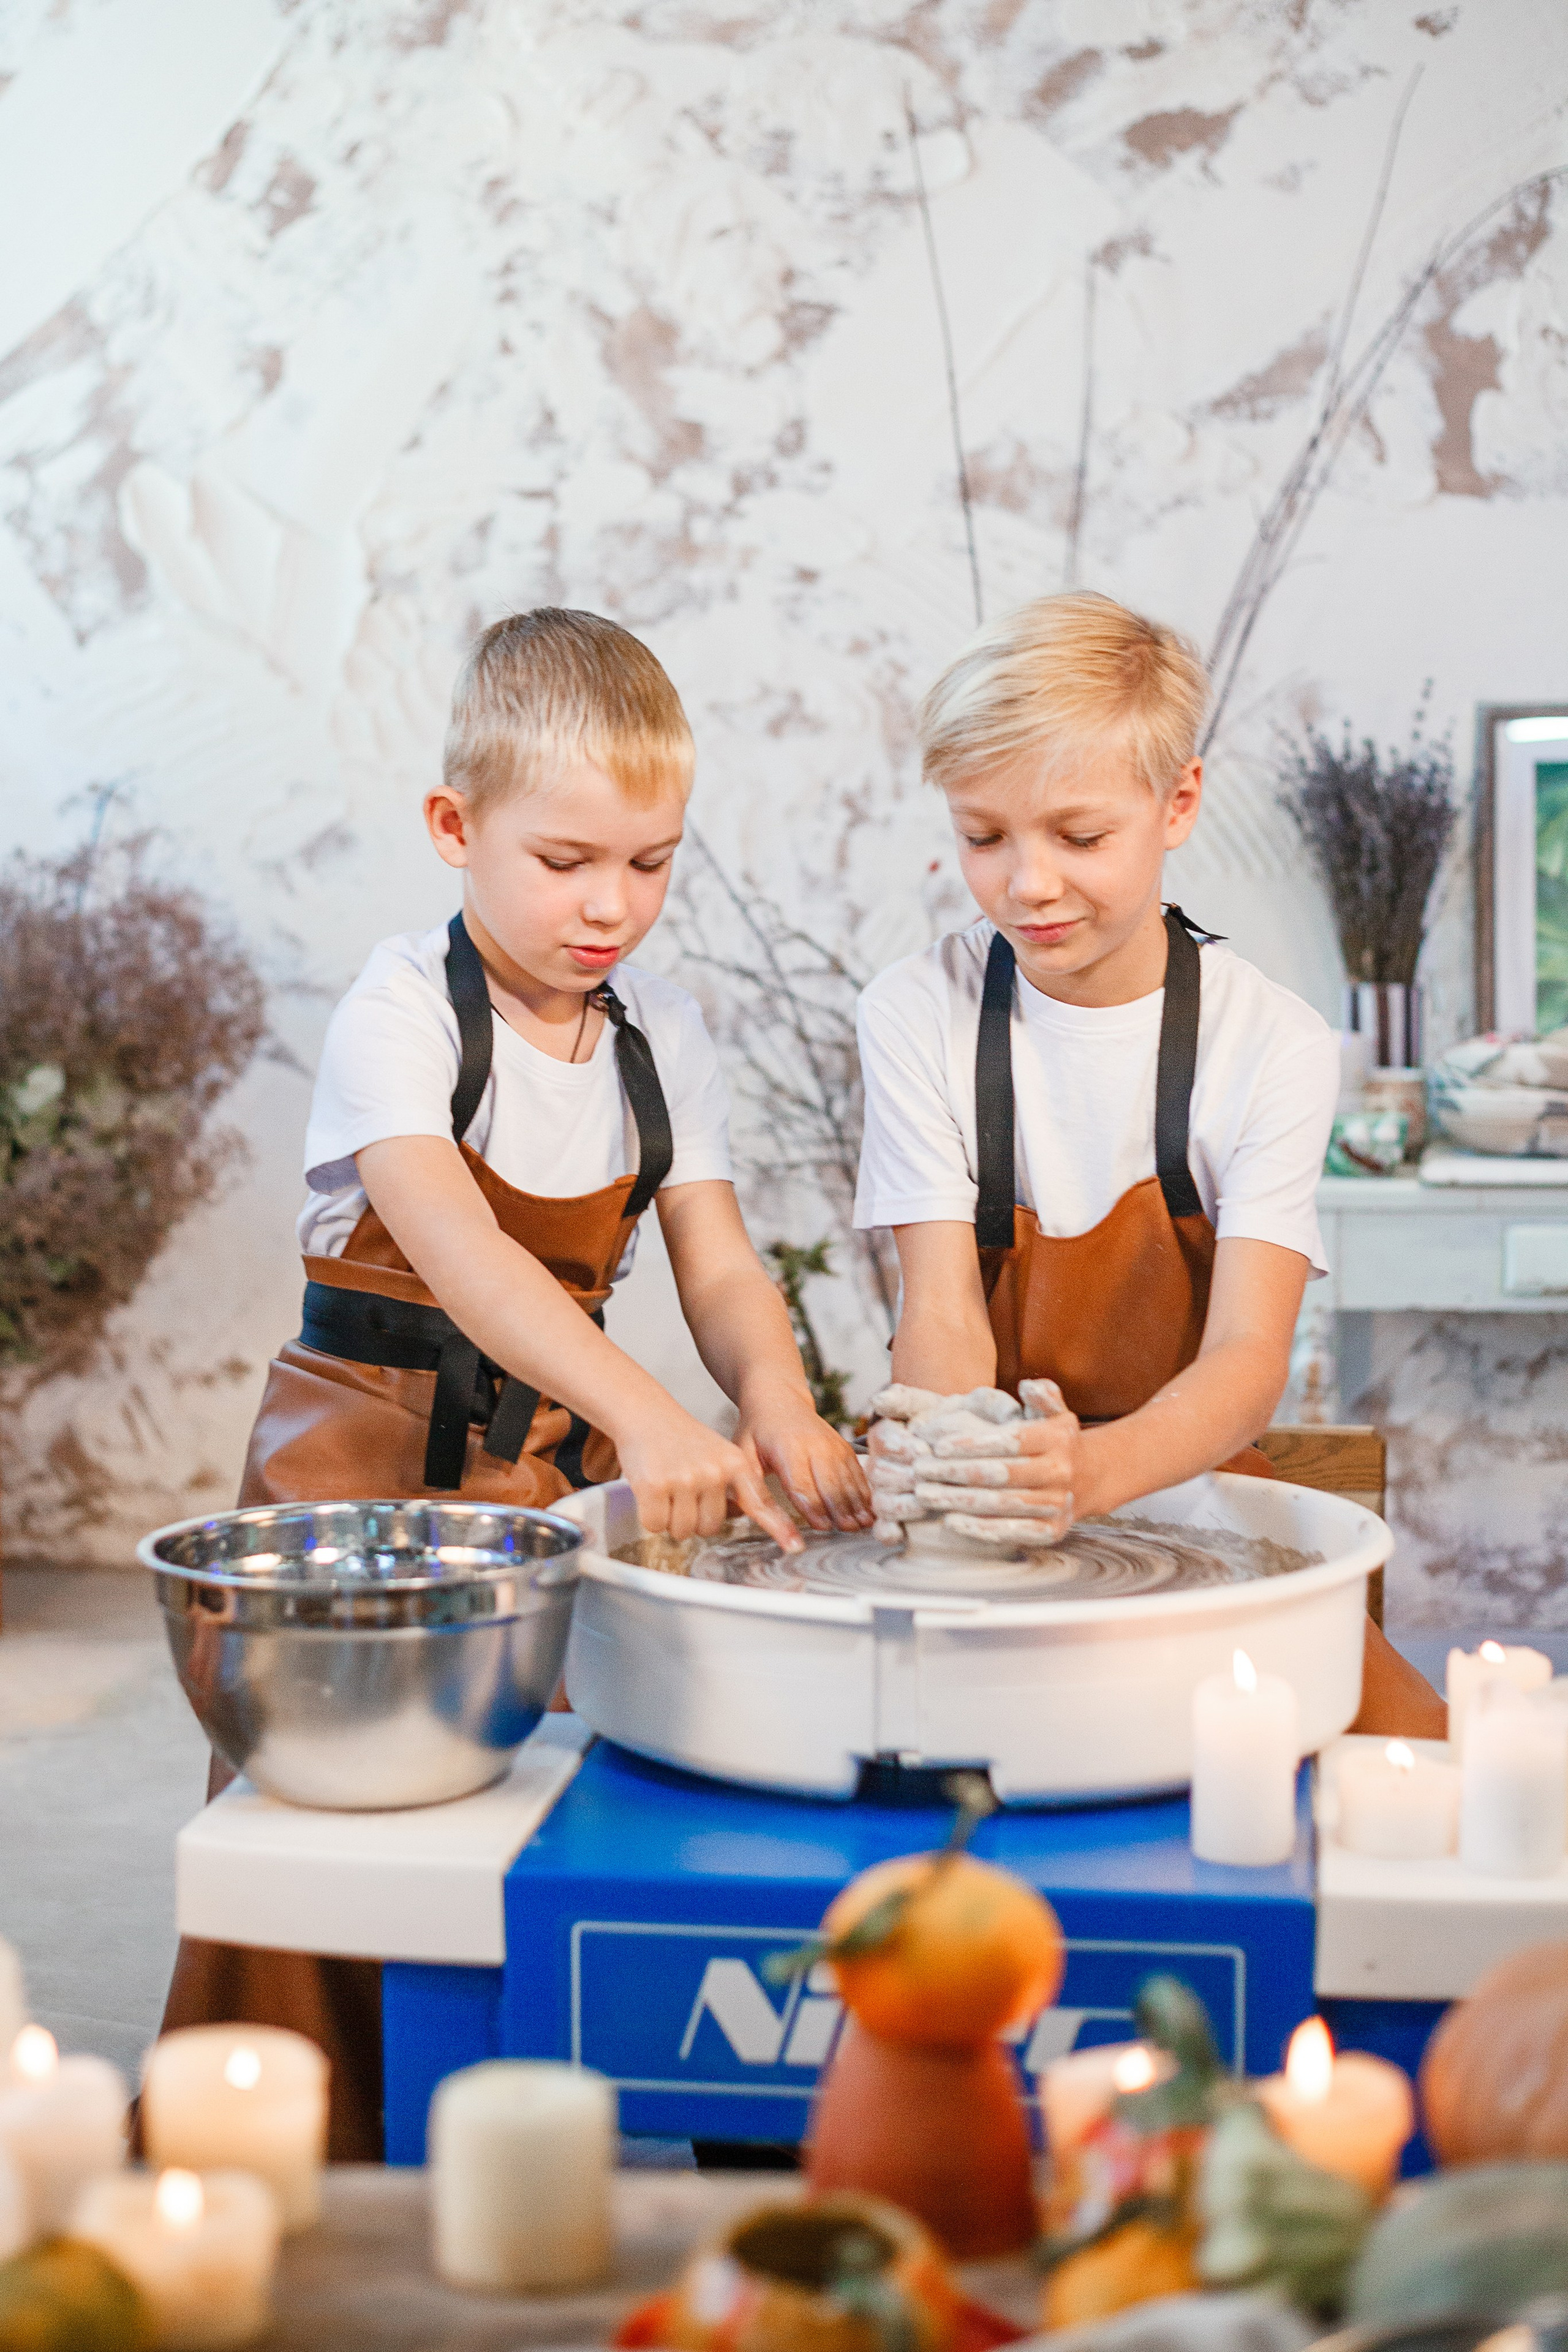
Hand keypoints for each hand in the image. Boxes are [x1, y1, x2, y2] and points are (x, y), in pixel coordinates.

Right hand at [613, 1397, 802, 1551]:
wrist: (645, 1412)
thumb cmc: (680, 1440)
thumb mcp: (718, 1454)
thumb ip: (733, 1484)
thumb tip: (740, 1517)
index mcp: (735, 1463)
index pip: (761, 1502)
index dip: (779, 1527)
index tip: (796, 1546)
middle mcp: (715, 1471)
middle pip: (710, 1528)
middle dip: (693, 1518)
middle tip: (682, 1490)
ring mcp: (685, 1478)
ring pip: (682, 1530)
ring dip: (670, 1519)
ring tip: (666, 1486)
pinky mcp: (655, 1486)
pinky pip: (655, 1524)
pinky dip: (649, 1516)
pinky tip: (649, 1490)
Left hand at [739, 1388, 873, 1534]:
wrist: (779, 1397)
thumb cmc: (757, 1429)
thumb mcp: (743, 1452)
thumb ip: (750, 1483)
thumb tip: (752, 1514)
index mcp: (787, 1448)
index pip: (802, 1484)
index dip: (813, 1508)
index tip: (822, 1527)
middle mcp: (815, 1445)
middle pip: (830, 1483)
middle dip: (839, 1510)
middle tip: (846, 1531)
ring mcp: (832, 1444)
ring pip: (847, 1479)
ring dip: (856, 1503)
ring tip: (861, 1525)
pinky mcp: (843, 1446)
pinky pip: (856, 1472)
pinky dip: (864, 1491)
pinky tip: (868, 1509)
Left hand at [868, 1379, 1079, 1542]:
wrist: (1092, 1480)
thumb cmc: (1056, 1442)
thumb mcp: (1056, 1413)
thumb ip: (1044, 1396)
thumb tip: (1028, 1386)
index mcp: (1058, 1439)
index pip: (1010, 1441)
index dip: (972, 1444)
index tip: (937, 1446)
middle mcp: (1060, 1472)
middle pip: (1001, 1474)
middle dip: (955, 1472)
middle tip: (920, 1470)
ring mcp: (1056, 1504)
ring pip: (1001, 1505)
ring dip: (959, 1501)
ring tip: (924, 1494)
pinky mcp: (1051, 1531)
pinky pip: (1012, 1532)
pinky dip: (980, 1529)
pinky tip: (951, 1521)